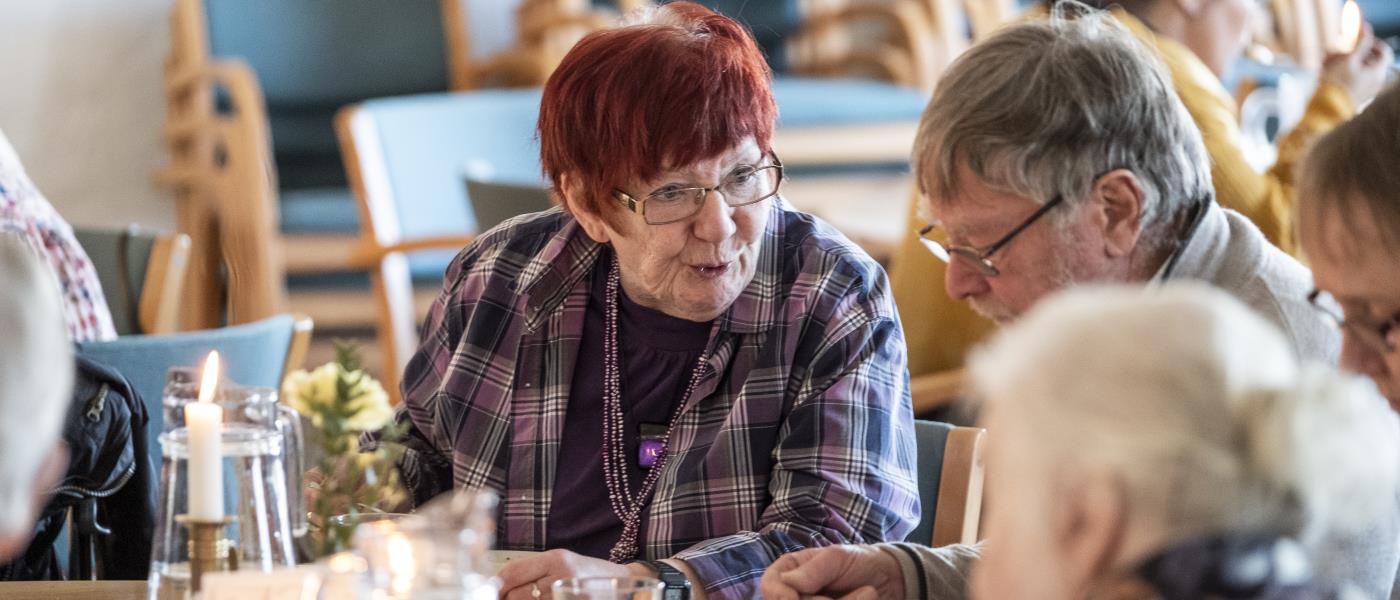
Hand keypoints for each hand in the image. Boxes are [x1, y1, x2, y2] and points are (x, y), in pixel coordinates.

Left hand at [496, 549, 637, 599]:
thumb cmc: (587, 573)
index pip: (511, 574)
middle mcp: (562, 577)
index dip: (494, 587)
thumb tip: (497, 585)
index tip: (490, 592)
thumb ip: (531, 570)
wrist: (623, 584)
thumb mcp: (561, 562)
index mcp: (556, 559)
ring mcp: (569, 595)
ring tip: (531, 599)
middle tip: (507, 599)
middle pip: (515, 595)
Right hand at [759, 545, 903, 599]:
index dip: (780, 596)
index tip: (794, 598)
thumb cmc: (858, 562)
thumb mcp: (837, 558)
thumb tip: (787, 581)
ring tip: (865, 595)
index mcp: (788, 573)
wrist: (889, 581)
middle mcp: (792, 595)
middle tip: (857, 593)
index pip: (770, 587)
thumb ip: (813, 570)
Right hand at [1320, 23, 1394, 107]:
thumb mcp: (1348, 60)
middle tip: (1340, 52)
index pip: (1384, 51)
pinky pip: (1353, 80)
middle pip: (1371, 60)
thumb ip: (1361, 44)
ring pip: (1360, 70)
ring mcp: (1366, 90)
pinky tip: (1329, 73)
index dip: (1373, 42)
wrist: (1325, 110)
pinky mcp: (1356, 96)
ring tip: (1329, 62)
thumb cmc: (1337, 84)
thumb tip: (1368, 28)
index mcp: (1378, 73)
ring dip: (1346, 63)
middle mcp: (1376, 82)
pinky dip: (1344, 73)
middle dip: (1355, 53)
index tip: (1359, 40)